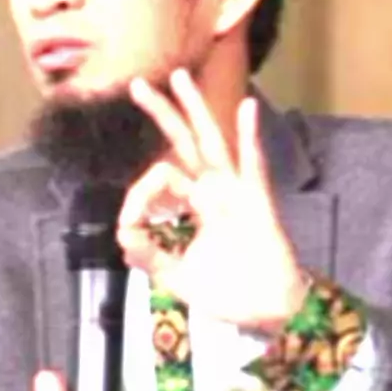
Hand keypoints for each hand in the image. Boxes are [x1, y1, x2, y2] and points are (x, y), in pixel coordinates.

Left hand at [117, 69, 307, 331]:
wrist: (269, 313)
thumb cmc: (230, 292)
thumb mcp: (177, 276)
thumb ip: (151, 255)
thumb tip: (123, 234)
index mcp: (198, 204)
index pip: (161, 178)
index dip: (138, 195)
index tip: (128, 227)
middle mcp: (216, 190)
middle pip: (185, 143)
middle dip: (163, 113)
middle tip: (137, 84)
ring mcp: (237, 193)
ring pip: (213, 143)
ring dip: (196, 110)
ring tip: (179, 78)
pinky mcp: (258, 204)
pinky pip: (253, 167)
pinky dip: (251, 138)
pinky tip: (248, 108)